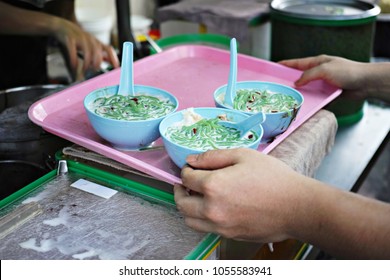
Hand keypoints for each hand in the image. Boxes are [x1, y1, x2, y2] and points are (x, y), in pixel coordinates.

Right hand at [53, 17, 118, 73]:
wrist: (63, 26)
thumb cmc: (79, 39)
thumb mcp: (91, 45)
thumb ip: (100, 54)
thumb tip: (111, 62)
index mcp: (97, 42)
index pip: (108, 49)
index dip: (113, 58)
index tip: (116, 68)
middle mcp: (90, 39)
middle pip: (98, 51)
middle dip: (97, 63)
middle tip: (94, 71)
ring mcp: (80, 38)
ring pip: (87, 51)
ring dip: (87, 63)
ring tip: (84, 70)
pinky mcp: (70, 39)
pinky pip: (73, 50)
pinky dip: (74, 59)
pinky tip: (74, 65)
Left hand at [174, 148, 307, 242]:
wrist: (297, 207)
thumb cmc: (273, 178)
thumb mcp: (243, 156)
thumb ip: (213, 157)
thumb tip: (192, 160)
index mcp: (213, 185)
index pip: (187, 177)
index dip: (186, 170)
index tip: (191, 167)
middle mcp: (212, 209)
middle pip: (181, 203)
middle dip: (180, 190)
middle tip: (186, 183)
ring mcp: (220, 225)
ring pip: (189, 220)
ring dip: (187, 207)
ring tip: (195, 197)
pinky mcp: (229, 235)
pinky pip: (205, 228)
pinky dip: (201, 218)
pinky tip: (211, 208)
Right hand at [279, 55, 367, 99]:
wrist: (365, 83)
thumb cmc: (347, 71)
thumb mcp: (325, 69)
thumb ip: (308, 75)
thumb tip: (296, 83)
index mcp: (318, 62)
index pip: (298, 63)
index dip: (286, 64)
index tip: (274, 67)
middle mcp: (319, 72)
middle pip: (300, 76)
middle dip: (290, 81)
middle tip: (277, 86)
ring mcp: (323, 83)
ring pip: (307, 88)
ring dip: (300, 93)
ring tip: (287, 98)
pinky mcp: (328, 93)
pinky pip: (315, 97)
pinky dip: (310, 100)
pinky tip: (303, 104)